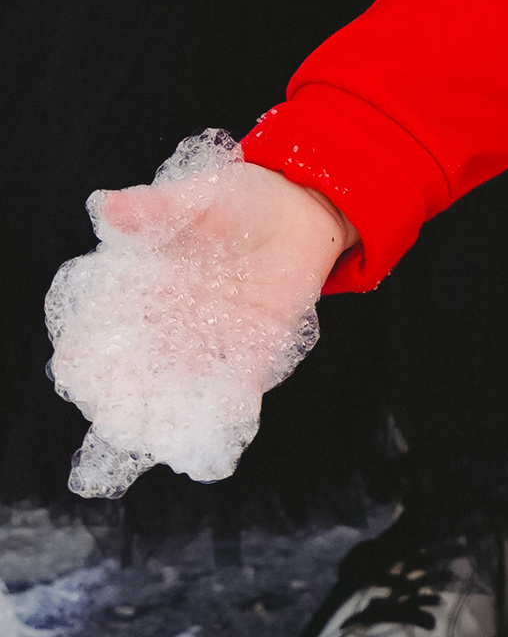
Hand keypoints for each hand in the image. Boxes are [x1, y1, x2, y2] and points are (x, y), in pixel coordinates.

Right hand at [46, 136, 347, 498]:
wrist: (303, 211)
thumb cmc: (242, 199)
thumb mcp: (200, 196)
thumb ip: (157, 208)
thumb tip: (109, 208)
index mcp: (143, 284)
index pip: (100, 326)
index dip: (84, 349)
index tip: (75, 366)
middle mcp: (171, 323)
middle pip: (132, 370)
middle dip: (119, 397)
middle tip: (114, 417)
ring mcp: (210, 342)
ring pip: (176, 390)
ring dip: (164, 417)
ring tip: (155, 440)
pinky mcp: (254, 352)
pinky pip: (234, 390)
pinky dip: (224, 411)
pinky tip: (214, 437)